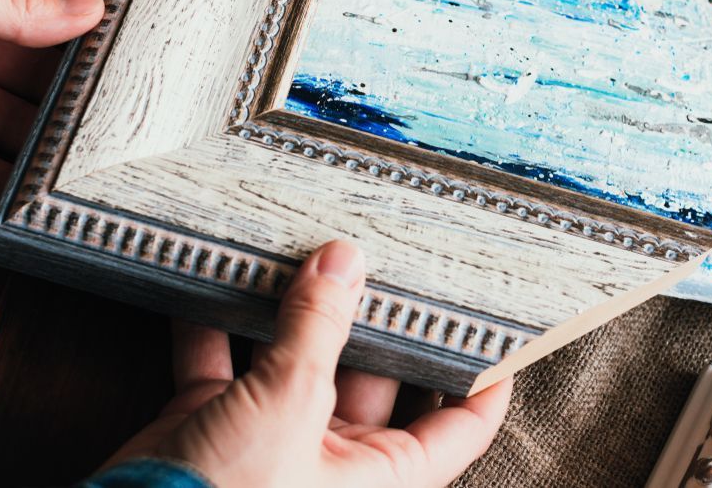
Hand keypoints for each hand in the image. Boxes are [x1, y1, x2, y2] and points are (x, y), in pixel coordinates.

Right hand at [106, 241, 511, 487]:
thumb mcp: (285, 409)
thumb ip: (314, 329)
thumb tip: (342, 260)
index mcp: (379, 474)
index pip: (460, 424)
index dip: (486, 376)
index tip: (500, 319)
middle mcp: (333, 456)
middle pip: (372, 369)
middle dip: (369, 311)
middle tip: (381, 249)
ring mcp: (272, 437)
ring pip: (294, 356)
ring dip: (289, 307)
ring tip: (300, 245)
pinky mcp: (213, 422)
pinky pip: (221, 359)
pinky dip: (214, 319)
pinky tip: (212, 271)